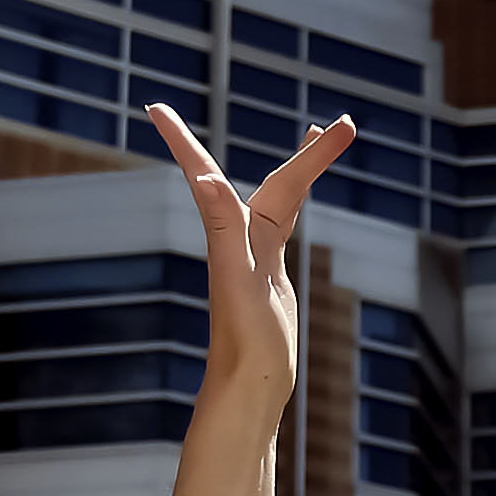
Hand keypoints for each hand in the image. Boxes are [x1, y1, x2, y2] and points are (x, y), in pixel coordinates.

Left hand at [143, 103, 352, 404]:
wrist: (249, 387)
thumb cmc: (243, 340)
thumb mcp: (236, 277)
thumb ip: (222, 226)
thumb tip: (204, 179)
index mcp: (230, 232)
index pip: (207, 172)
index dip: (180, 139)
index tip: (153, 108)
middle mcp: (240, 238)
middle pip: (279, 181)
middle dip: (311, 154)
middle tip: (342, 123)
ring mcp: (256, 254)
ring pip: (283, 195)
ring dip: (304, 166)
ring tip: (322, 133)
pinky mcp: (269, 273)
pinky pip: (284, 221)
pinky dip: (294, 199)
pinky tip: (297, 198)